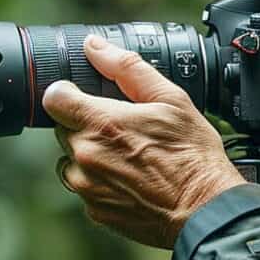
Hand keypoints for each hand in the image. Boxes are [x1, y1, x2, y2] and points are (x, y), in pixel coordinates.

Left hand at [43, 35, 244, 248]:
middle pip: (65, 130)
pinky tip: (133, 181)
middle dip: (88, 126)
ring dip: (93, 157)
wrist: (205, 209)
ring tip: (131, 159)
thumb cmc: (193, 156)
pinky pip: (87, 189)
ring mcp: (88, 187)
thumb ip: (128, 69)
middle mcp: (86, 156)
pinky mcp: (95, 211)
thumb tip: (96, 47)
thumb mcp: (172, 100)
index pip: (54, 97)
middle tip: (125, 132)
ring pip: (73, 162)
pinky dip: (103, 183)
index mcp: (102, 123)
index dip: (69, 93)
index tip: (86, 98)